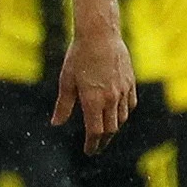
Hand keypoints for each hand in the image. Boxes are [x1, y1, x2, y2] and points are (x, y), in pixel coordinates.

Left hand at [52, 19, 136, 153]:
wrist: (100, 35)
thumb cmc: (78, 56)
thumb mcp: (66, 80)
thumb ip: (63, 105)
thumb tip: (56, 124)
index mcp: (93, 100)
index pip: (95, 131)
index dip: (92, 144)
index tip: (89, 151)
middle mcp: (110, 98)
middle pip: (110, 129)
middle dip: (103, 141)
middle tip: (96, 146)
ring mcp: (123, 91)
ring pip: (121, 118)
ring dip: (114, 128)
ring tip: (106, 132)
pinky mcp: (130, 82)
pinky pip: (130, 105)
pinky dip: (124, 113)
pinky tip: (118, 114)